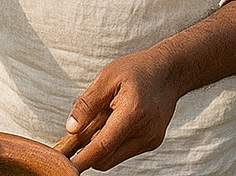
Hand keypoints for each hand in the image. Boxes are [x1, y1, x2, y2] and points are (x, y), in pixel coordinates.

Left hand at [56, 48, 183, 171]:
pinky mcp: (151, 142)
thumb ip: (88, 105)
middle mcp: (145, 133)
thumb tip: (71, 129)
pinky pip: (123, 150)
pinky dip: (112, 142)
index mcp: (132, 114)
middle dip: (87, 151)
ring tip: (100, 118)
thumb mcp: (107, 78)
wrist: (169, 72)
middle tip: (73, 135)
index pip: (103, 146)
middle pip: (106, 158)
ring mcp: (150, 140)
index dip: (82, 158)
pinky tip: (112, 121)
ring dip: (99, 146)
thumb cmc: (137, 70)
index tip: (66, 167)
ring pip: (114, 156)